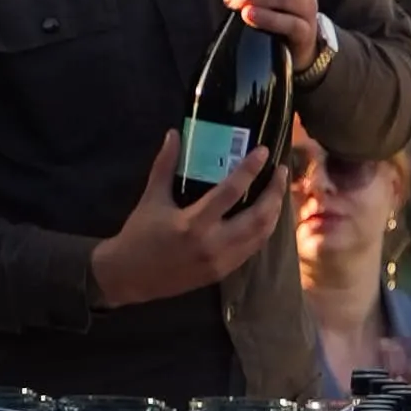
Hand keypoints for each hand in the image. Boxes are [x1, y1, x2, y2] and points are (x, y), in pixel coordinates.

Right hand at [91, 129, 285, 314]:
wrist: (129, 277)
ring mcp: (220, 262)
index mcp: (193, 224)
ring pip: (261, 236)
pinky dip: (263, 231)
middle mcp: (212, 245)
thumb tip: (174, 134)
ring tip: (278, 191)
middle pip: (258, 217)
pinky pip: (252, 249)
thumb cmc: (139, 234)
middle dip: (275, 193)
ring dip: (274, 212)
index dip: (250, 170)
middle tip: (281, 172)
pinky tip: (265, 216)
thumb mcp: (151, 198)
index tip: (264, 152)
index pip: (230, 192)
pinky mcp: (222, 273)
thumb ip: (165, 165)